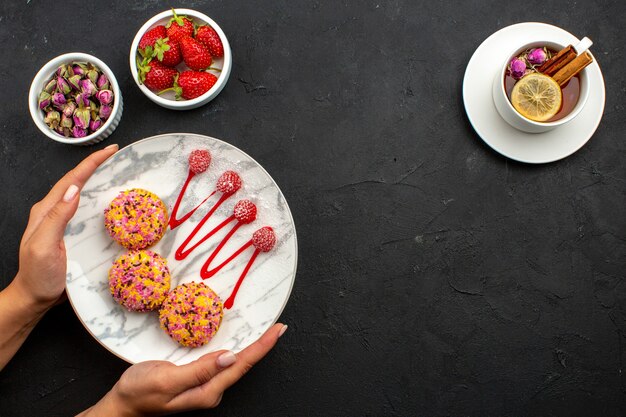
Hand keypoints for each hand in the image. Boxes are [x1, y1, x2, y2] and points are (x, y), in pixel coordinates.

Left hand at [0, 144, 117, 369]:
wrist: (35, 298)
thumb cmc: (38, 275)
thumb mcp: (44, 246)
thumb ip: (57, 218)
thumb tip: (73, 190)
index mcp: (46, 211)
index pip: (71, 180)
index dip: (91, 163)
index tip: (111, 150)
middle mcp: (54, 212)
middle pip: (77, 181)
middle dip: (96, 165)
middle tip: (117, 155)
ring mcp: (62, 222)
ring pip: (82, 193)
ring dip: (99, 179)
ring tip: (118, 170)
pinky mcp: (71, 232)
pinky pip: (87, 209)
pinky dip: (99, 198)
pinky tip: (111, 200)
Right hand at [80, 323, 287, 415]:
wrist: (122, 404)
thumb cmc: (139, 392)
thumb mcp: (166, 379)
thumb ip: (199, 369)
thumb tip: (230, 356)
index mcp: (206, 391)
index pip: (241, 365)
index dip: (261, 347)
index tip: (277, 331)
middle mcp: (210, 390)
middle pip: (242, 364)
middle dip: (262, 346)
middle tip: (278, 328)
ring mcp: (205, 386)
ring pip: (234, 363)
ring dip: (252, 347)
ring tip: (267, 333)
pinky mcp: (198, 379)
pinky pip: (223, 362)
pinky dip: (236, 349)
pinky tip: (240, 343)